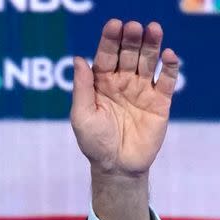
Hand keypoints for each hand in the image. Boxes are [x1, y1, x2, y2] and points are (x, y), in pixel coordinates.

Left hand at [70, 19, 178, 219]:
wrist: (116, 166)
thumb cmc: (94, 142)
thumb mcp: (82, 115)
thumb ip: (82, 87)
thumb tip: (78, 59)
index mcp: (101, 83)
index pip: (105, 56)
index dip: (109, 40)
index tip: (114, 25)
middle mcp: (122, 82)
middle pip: (128, 54)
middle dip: (131, 39)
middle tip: (134, 27)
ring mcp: (142, 90)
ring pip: (148, 62)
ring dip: (152, 45)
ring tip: (154, 30)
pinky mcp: (160, 101)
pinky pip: (167, 81)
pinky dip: (169, 67)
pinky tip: (168, 56)